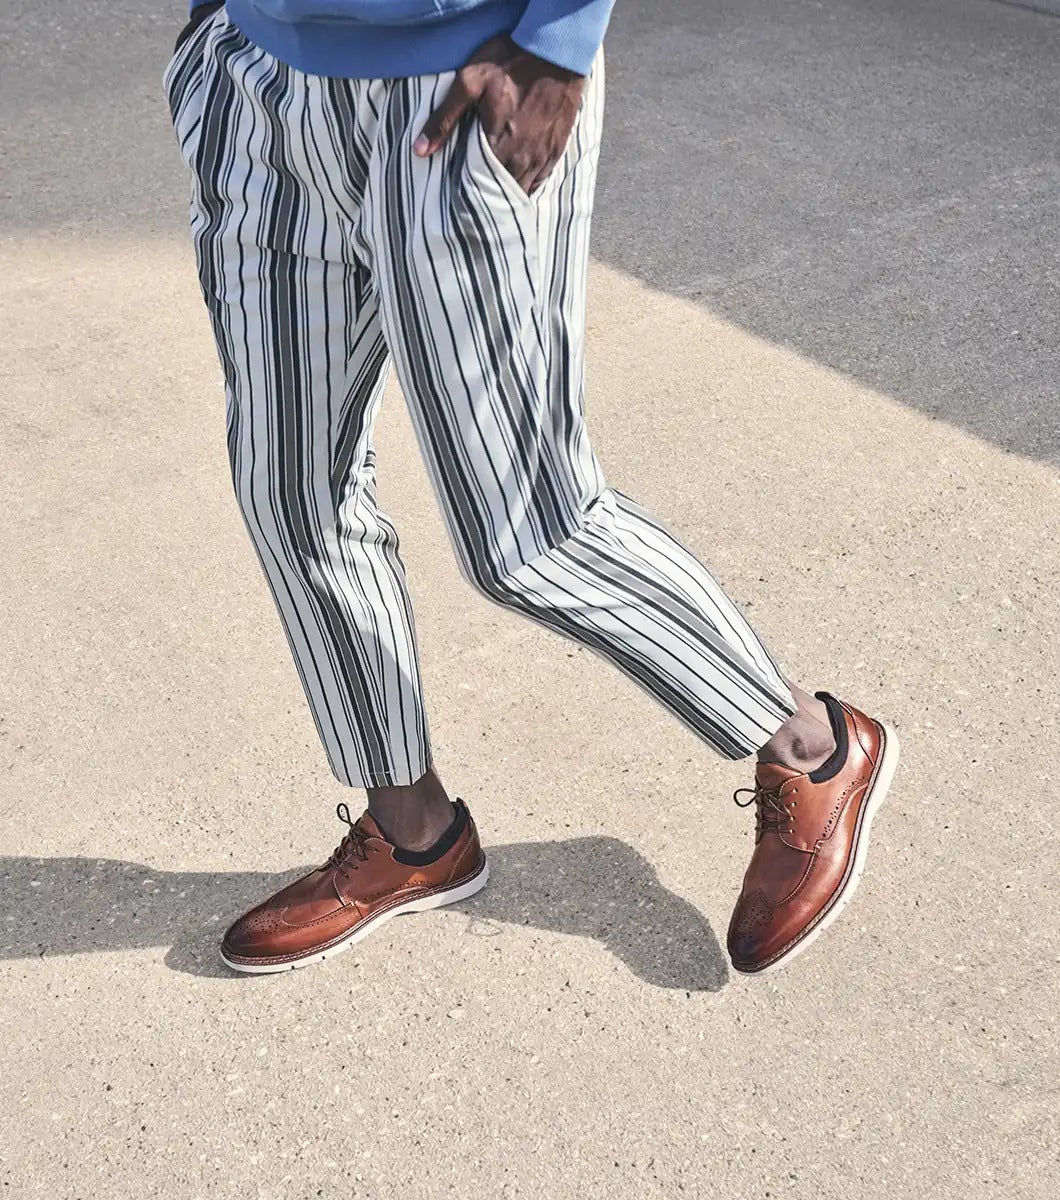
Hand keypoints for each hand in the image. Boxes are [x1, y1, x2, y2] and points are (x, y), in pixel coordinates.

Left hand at [414, 36, 584, 195]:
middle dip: (486, 201)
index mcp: (499, 144)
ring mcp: (542, 155)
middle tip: (471, 206)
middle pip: (501, 194)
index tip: (456, 204)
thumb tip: (421, 150)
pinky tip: (517, 187)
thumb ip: (444, 117)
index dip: (468, 198)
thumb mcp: (470, 81)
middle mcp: (522, 157)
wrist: (556, 48)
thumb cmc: (511, 60)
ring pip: (522, 191)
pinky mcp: (556, 149)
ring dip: (507, 197)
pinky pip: (540, 181)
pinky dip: (528, 187)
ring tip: (492, 202)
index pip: (480, 187)